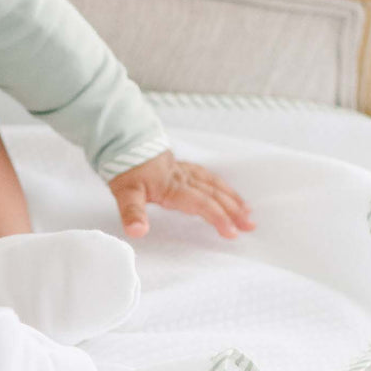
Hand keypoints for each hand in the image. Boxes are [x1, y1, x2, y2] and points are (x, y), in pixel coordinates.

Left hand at [108, 149, 255, 239]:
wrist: (121, 138)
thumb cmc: (124, 166)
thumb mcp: (124, 192)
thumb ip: (132, 212)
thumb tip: (138, 231)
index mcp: (172, 188)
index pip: (201, 204)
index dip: (218, 217)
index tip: (233, 232)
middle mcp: (182, 179)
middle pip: (213, 194)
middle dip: (233, 210)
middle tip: (250, 225)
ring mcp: (183, 171)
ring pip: (213, 184)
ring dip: (231, 197)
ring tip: (247, 210)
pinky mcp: (179, 166)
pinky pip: (206, 175)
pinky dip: (220, 184)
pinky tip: (224, 189)